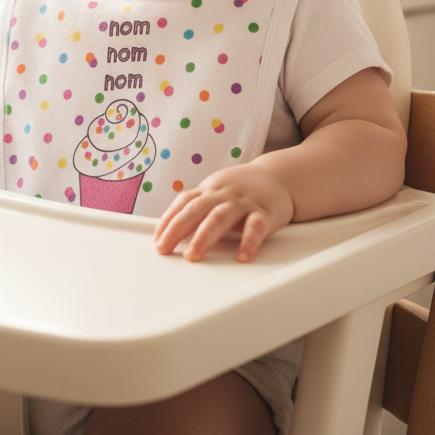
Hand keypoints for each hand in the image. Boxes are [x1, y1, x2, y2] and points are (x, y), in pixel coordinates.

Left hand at [153, 162, 294, 262]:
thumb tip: (169, 230)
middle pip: (196, 210)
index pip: (183, 203)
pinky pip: (256, 227)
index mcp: (209, 190)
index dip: (168, 221)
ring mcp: (243, 202)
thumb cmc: (241, 189)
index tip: (156, 241)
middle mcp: (223, 195)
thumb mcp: (216, 192)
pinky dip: (248, 242)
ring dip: (204, 237)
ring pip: (221, 218)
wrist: (278, 177)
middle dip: (177, 229)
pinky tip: (242, 257)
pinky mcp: (265, 212)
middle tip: (164, 249)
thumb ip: (197, 207)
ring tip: (192, 255)